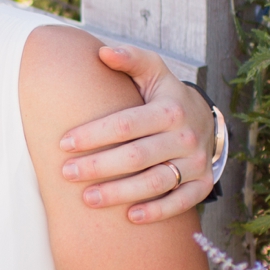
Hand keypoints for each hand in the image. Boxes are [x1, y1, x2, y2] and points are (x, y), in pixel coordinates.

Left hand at [58, 43, 217, 222]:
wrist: (205, 121)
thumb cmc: (165, 96)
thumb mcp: (153, 71)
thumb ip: (130, 59)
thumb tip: (102, 53)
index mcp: (170, 109)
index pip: (125, 124)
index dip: (92, 134)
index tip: (63, 143)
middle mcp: (185, 136)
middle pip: (136, 156)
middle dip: (98, 166)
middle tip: (66, 173)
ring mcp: (196, 162)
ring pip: (155, 182)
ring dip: (120, 193)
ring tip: (87, 199)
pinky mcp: (202, 184)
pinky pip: (180, 202)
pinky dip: (157, 211)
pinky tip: (129, 217)